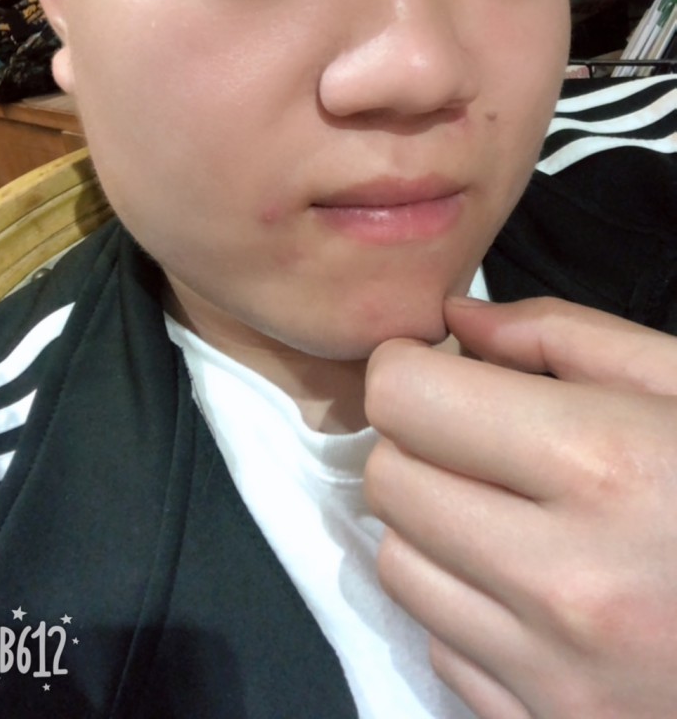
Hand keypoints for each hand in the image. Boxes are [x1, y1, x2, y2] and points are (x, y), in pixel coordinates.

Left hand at [364, 296, 676, 718]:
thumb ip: (562, 336)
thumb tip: (455, 320)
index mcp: (607, 465)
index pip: (404, 397)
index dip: (407, 368)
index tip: (433, 367)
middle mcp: (566, 581)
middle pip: (389, 478)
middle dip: (417, 442)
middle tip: (476, 437)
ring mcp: (554, 675)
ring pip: (398, 561)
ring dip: (430, 522)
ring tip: (503, 510)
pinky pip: (439, 641)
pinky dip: (461, 601)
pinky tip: (525, 587)